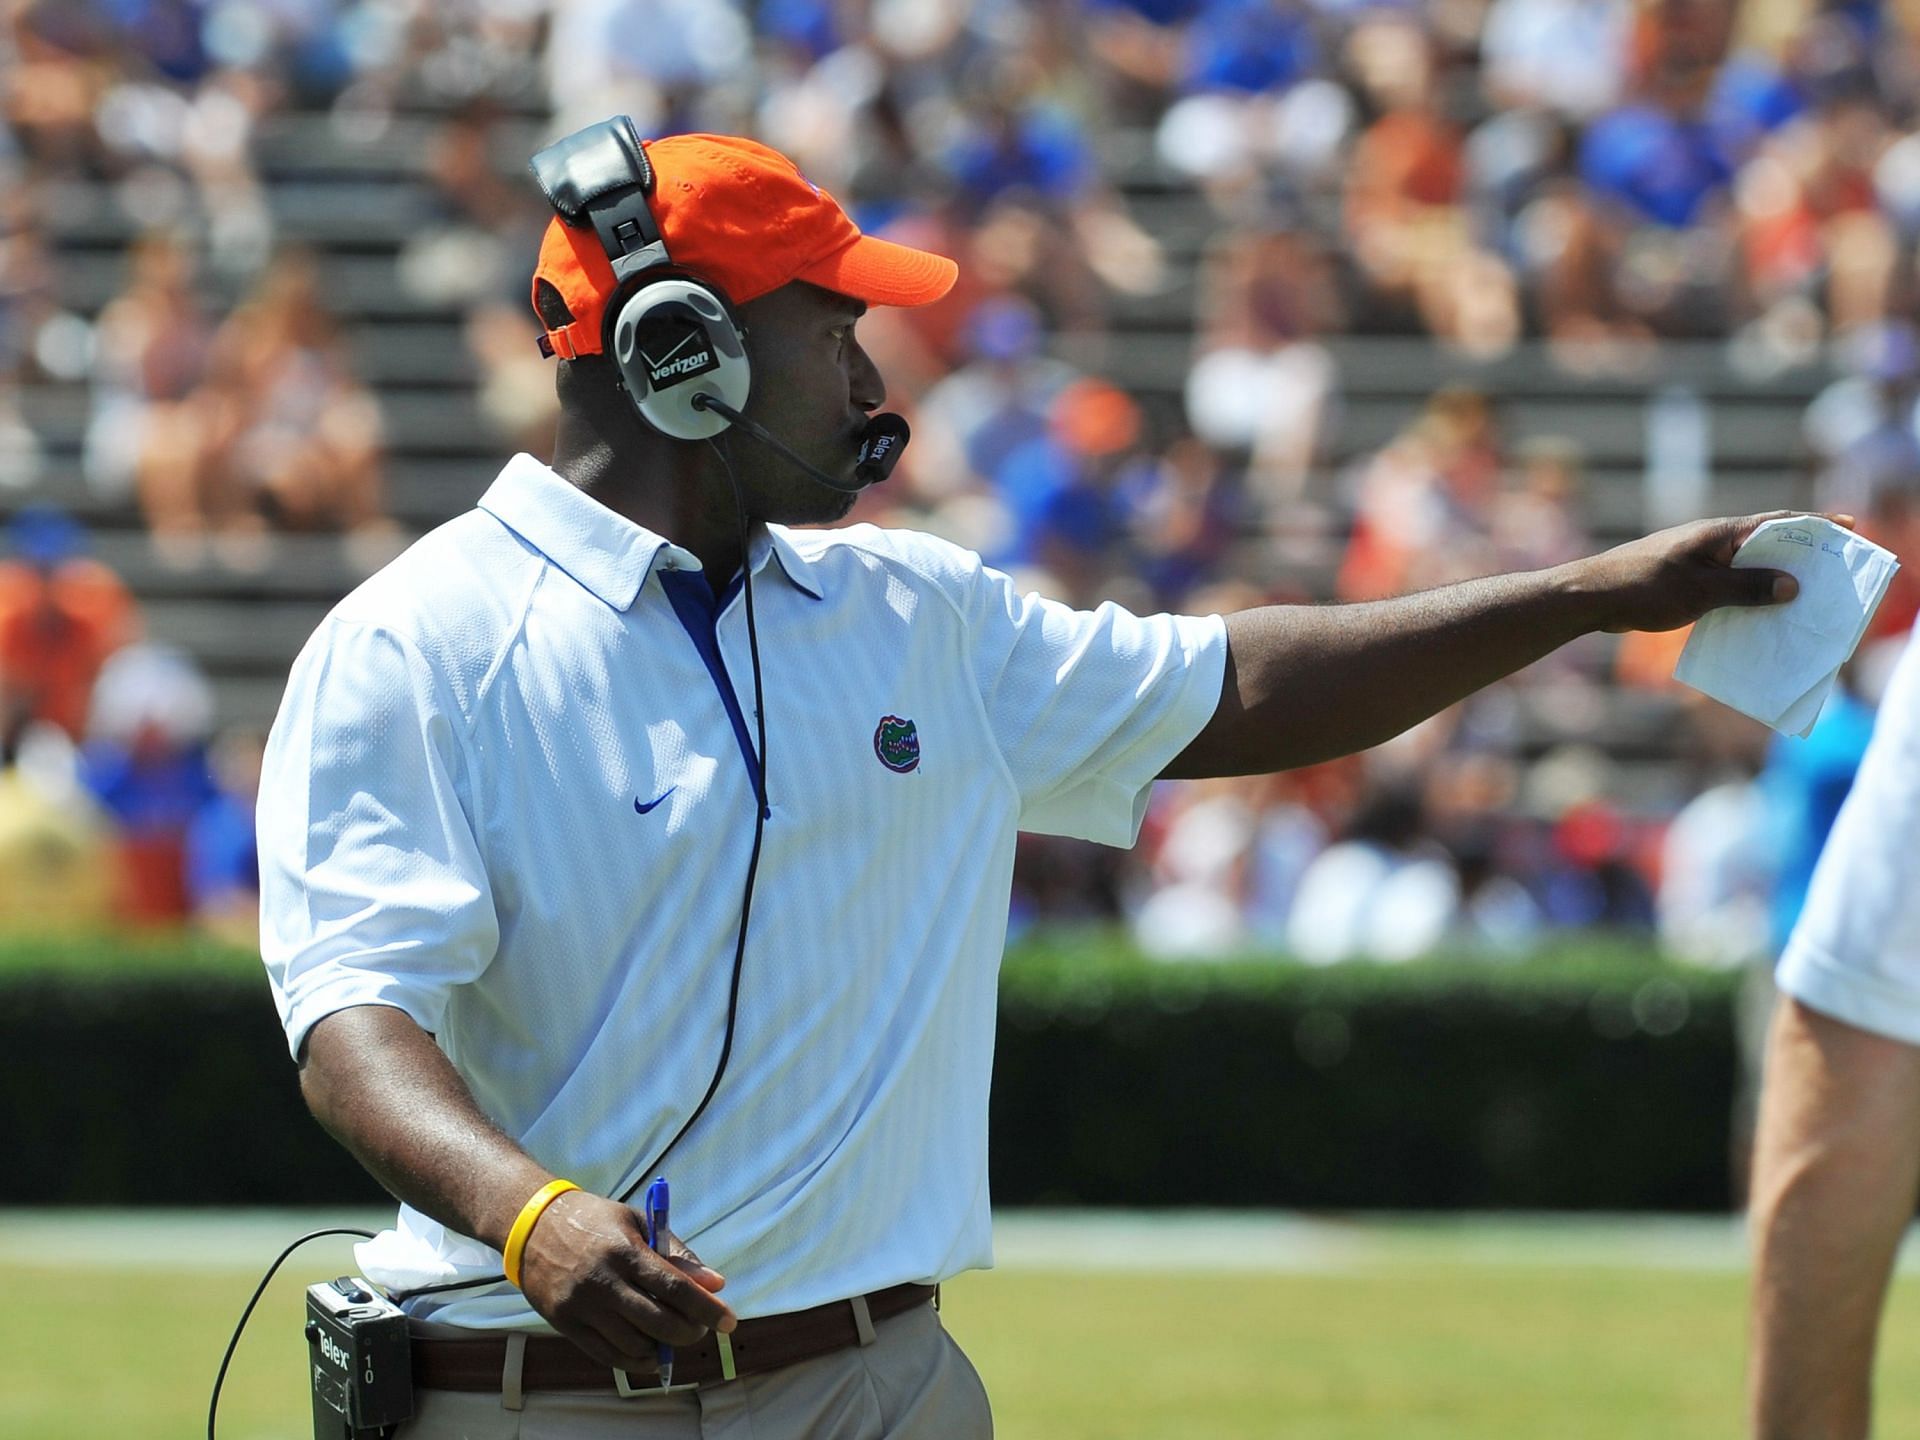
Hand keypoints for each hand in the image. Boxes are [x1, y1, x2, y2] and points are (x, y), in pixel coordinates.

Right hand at [516, 1188, 736, 1371]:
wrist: (532, 1227)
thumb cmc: (594, 1221)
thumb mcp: (637, 1223)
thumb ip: (676, 1254)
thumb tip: (715, 1284)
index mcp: (625, 1251)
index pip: (675, 1288)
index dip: (707, 1309)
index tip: (729, 1321)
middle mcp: (604, 1282)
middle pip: (659, 1322)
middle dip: (690, 1332)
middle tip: (700, 1330)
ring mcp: (583, 1307)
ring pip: (634, 1344)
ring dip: (663, 1348)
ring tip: (673, 1336)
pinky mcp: (566, 1324)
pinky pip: (607, 1355)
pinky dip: (635, 1361)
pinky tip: (650, 1354)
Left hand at [1565, 511, 1852, 634]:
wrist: (1589, 597)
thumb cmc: (1642, 589)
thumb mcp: (1701, 593)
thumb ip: (1747, 588)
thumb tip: (1792, 584)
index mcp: (1718, 534)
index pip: (1777, 523)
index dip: (1814, 525)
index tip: (1848, 527)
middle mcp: (1709, 541)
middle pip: (1764, 545)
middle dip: (1798, 556)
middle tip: (1832, 572)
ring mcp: (1694, 560)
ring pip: (1744, 567)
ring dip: (1770, 579)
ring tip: (1803, 598)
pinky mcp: (1682, 580)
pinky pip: (1724, 584)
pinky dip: (1744, 595)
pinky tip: (1757, 616)